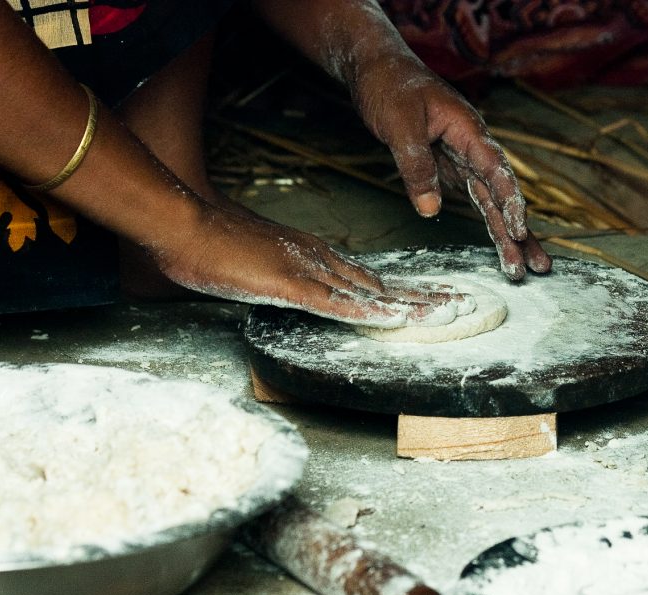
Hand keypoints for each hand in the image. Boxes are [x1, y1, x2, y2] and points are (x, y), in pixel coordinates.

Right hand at [156, 203, 467, 327]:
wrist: (184, 222)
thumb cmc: (212, 243)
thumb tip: (291, 288)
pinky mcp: (291, 285)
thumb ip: (279, 275)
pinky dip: (371, 313)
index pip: (369, 279)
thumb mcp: (255, 264)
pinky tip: (397, 320)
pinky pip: (338, 305)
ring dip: (412, 304)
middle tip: (463, 304)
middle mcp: (320, 261)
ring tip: (451, 312)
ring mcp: (308, 272)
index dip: (404, 292)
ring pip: (372, 293)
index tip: (434, 300)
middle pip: (382, 284)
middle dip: (424, 296)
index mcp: (314, 256)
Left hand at [351, 53, 551, 279]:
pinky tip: (503, 241)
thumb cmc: (391, 88)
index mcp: (468, 131)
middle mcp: (473, 147)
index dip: (510, 202)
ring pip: (491, 201)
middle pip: (501, 195)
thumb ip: (416, 167)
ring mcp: (464, 158)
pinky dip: (488, 219)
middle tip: (536, 267)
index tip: (518, 231)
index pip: (497, 171)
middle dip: (519, 232)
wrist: (379, 70)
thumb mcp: (399, 127)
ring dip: (507, 233)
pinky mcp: (450, 167)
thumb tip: (429, 209)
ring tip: (522, 266)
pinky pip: (474, 197)